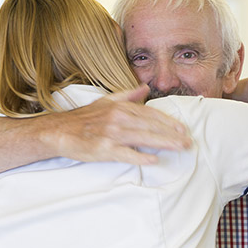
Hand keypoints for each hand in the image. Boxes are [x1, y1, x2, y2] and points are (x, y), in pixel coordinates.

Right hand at [48, 84, 191, 163]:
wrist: (59, 131)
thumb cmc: (84, 118)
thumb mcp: (106, 101)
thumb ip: (127, 95)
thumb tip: (145, 87)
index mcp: (120, 108)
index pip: (151, 114)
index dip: (169, 121)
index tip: (183, 129)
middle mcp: (118, 118)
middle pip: (151, 126)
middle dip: (172, 134)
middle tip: (189, 142)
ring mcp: (111, 134)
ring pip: (143, 138)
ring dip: (164, 143)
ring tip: (180, 148)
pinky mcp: (104, 149)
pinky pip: (126, 153)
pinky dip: (140, 156)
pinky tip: (154, 160)